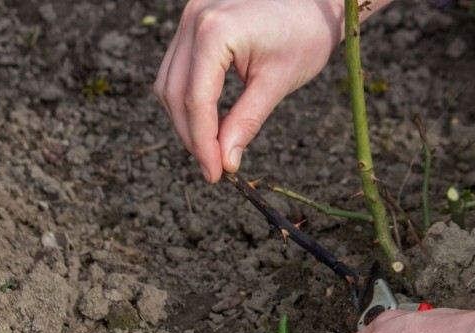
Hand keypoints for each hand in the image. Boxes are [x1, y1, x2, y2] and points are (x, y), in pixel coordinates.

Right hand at [153, 0, 344, 181]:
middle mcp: (194, 19)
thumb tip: (226, 161)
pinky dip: (189, 98)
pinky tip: (210, 122)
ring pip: (169, 81)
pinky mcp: (194, 20)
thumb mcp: (276, 84)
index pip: (196, 100)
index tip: (215, 174)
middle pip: (174, 92)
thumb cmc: (305, 34)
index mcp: (215, 32)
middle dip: (190, 136)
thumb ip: (246, 122)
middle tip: (213, 168)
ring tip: (211, 149)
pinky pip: (179, 67)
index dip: (202, 144)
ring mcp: (190, 16)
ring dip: (185, 119)